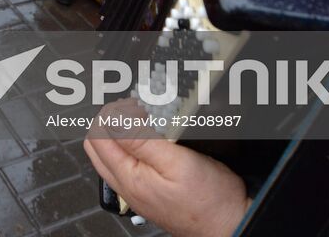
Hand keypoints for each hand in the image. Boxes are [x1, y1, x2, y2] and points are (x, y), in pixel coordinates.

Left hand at [85, 123, 249, 236]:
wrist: (230, 225)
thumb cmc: (209, 201)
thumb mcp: (176, 163)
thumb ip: (140, 141)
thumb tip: (112, 119)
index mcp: (128, 177)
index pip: (97, 136)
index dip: (111, 113)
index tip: (132, 104)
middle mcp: (126, 185)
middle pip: (98, 145)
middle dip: (110, 120)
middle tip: (134, 108)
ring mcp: (136, 190)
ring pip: (112, 154)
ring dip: (120, 131)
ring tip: (143, 119)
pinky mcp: (148, 190)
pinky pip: (128, 163)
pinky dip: (132, 144)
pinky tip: (151, 137)